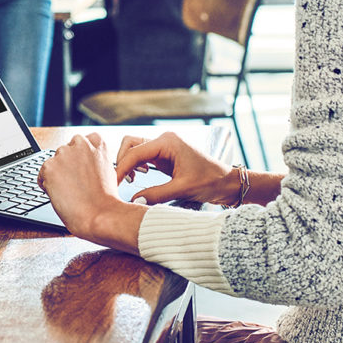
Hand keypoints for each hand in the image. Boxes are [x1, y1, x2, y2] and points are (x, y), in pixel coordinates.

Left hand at [37, 133, 144, 250]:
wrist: (98, 214)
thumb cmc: (104, 198)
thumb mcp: (108, 169)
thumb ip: (94, 158)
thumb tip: (82, 160)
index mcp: (96, 142)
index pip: (79, 142)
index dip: (78, 159)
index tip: (81, 171)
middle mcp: (79, 143)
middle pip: (64, 152)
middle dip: (66, 166)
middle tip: (75, 184)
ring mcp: (63, 154)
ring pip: (53, 163)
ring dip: (57, 176)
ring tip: (70, 192)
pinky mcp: (49, 167)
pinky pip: (42, 176)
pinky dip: (47, 186)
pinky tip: (60, 195)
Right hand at [114, 131, 232, 205]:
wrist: (227, 183)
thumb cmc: (211, 181)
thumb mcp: (183, 189)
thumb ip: (156, 194)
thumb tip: (134, 201)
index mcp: (168, 142)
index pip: (135, 152)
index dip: (121, 168)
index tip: (114, 183)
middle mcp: (164, 140)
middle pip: (130, 144)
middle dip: (122, 162)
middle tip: (120, 182)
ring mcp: (164, 147)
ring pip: (135, 149)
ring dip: (128, 163)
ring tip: (131, 180)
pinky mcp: (165, 156)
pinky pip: (143, 156)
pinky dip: (136, 165)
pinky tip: (140, 177)